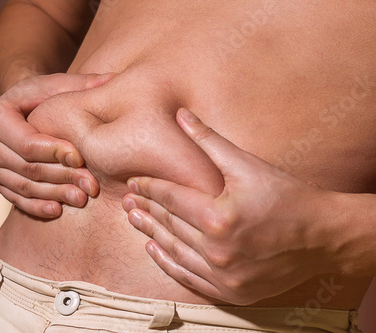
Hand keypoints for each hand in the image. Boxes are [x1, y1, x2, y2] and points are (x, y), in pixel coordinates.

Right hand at [0, 73, 114, 217]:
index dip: (54, 152)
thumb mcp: (55, 85)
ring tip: (82, 198)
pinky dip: (37, 207)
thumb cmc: (39, 97)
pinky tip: (58, 210)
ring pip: (25, 186)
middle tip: (90, 184)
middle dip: (62, 177)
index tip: (80, 158)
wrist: (16, 111)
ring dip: (55, 194)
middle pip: (28, 168)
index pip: (26, 143)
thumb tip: (113, 79)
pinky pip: (17, 199)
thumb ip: (81, 85)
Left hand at [122, 108, 336, 304]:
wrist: (323, 236)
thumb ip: (209, 141)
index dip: (150, 188)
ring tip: (134, 220)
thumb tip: (181, 115)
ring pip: (174, 251)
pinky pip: (188, 277)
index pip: (171, 198)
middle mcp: (217, 250)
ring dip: (151, 234)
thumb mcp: (247, 165)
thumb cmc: (288, 196)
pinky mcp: (231, 291)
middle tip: (127, 200)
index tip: (133, 182)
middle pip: (169, 224)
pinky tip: (154, 249)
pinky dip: (168, 263)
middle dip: (146, 209)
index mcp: (219, 217)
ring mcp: (223, 275)